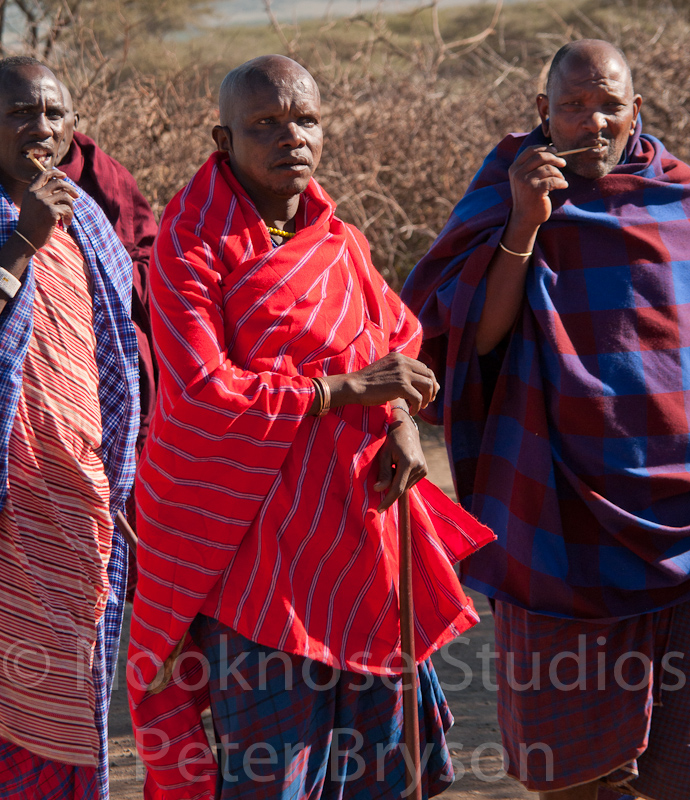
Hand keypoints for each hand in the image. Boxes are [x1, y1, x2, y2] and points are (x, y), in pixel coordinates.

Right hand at [16, 168, 77, 250]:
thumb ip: (44, 195)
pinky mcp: (51, 212)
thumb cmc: (33, 223)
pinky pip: (68, 209)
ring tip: (68, 216)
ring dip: (71, 207)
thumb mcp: (34, 205)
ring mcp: (43, 202)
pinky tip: (67, 223)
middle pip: (58, 183)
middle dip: (70, 188)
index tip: (65, 175)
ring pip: (66, 197)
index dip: (56, 172)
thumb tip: (64, 188)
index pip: (44, 174)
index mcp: (30, 190)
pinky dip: (70, 216)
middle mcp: (36, 194)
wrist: (27, 238)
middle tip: (77, 196)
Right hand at [322, 352, 438, 415]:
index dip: (428, 381)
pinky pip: (418, 398)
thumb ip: (399, 373)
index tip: (426, 393)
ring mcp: (403, 373)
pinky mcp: (401, 385)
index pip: (424, 368)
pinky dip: (417, 407)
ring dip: (426, 398)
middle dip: (432, 390)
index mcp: (400, 358)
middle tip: (427, 401)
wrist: (355, 385)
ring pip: (428, 385)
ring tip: (420, 407)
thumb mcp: (386, 370)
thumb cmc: (367, 382)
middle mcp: (404, 363)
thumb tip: (415, 384)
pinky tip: (412, 412)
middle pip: (429, 375)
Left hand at [374, 413, 426, 511]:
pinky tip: (399, 466)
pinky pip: (410, 482)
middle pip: (401, 488)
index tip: (379, 509)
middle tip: (383, 473)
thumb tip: (378, 490)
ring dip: (396, 482)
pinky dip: (402, 479)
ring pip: (405, 486)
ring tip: (393, 465)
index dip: (387, 500)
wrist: (406, 428)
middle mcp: (419, 467)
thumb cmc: (391, 440)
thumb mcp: (383, 454)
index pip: (397, 488)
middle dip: (390, 488)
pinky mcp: (425, 470)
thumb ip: (383, 473)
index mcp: (408, 462)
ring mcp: (424, 469)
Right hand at [508, 145, 567, 231]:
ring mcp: (526, 182)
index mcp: (514, 168)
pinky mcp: (536, 190)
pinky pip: (553, 180)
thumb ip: (531, 166)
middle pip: (540, 156)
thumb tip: (551, 150)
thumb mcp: (524, 179)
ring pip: (548, 168)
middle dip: (555, 158)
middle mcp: (518, 173)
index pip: (530, 150)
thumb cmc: (528, 197)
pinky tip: (564, 186)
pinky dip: (562, 182)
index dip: (544, 148)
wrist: (524, 218)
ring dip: (559, 173)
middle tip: (563, 163)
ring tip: (561, 179)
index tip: (555, 151)